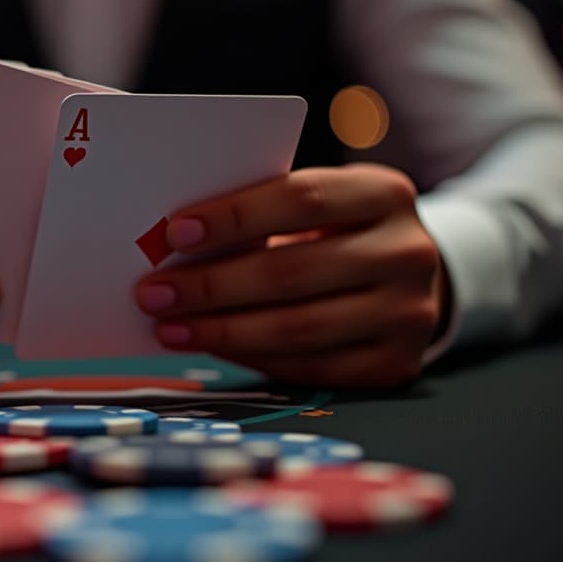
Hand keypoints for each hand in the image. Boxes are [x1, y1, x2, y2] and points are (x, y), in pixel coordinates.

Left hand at [134, 164, 448, 387]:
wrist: (407, 276)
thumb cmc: (338, 231)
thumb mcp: (321, 205)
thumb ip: (265, 215)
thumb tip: (176, 246)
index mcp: (385, 192)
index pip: (301, 199)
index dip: (235, 217)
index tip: (175, 234)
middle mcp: (407, 252)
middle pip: (292, 272)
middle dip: (212, 286)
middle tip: (154, 293)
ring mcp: (409, 314)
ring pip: (298, 329)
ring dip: (221, 331)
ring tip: (170, 328)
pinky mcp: (396, 364)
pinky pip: (309, 368)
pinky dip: (252, 358)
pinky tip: (213, 346)